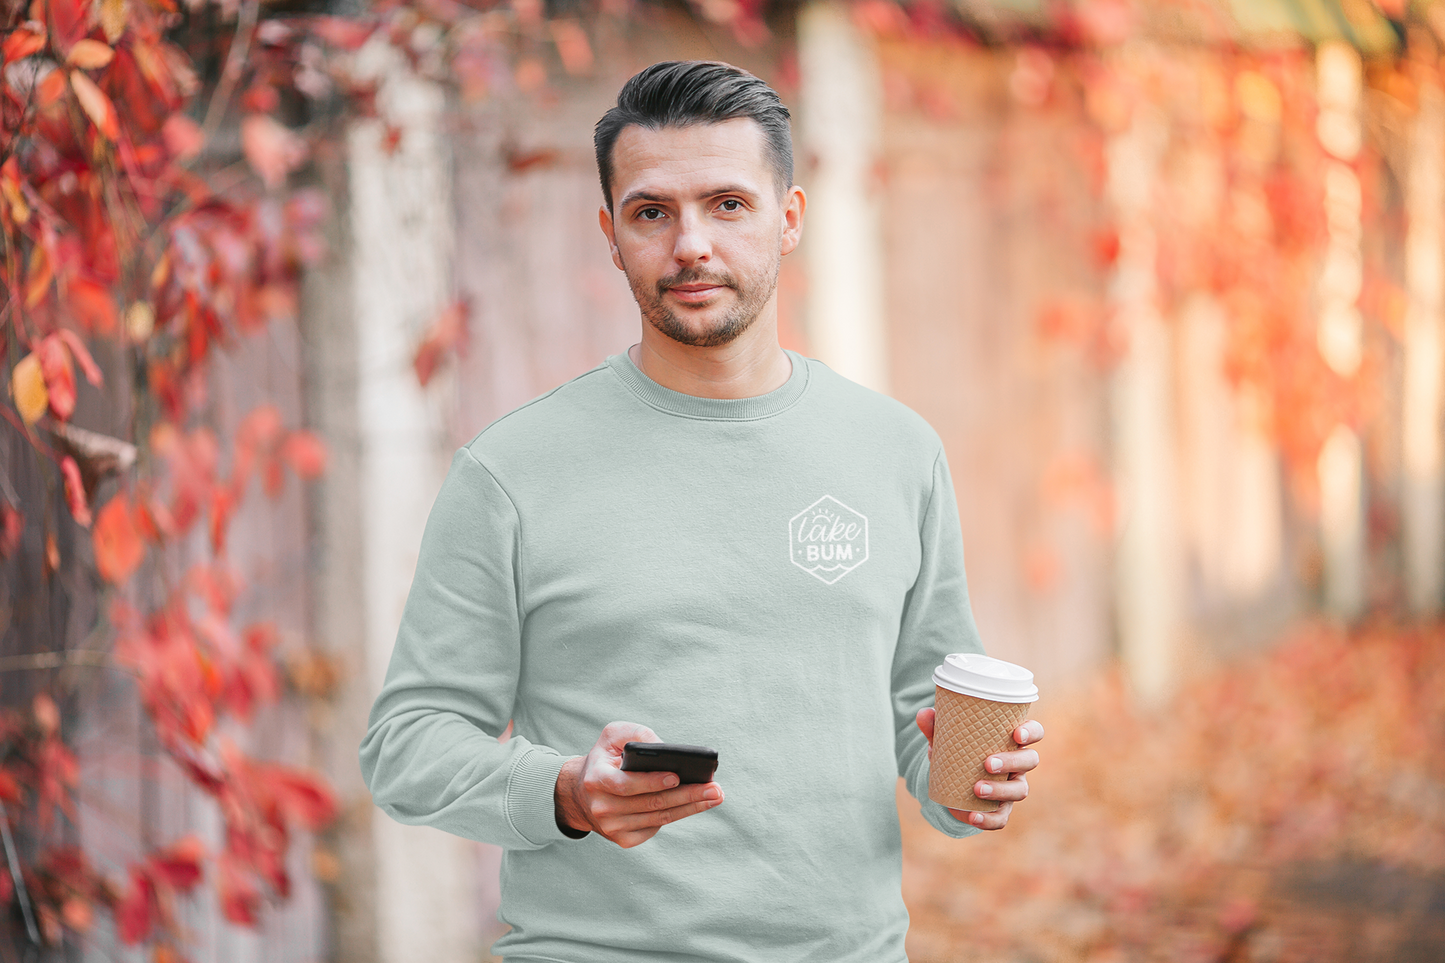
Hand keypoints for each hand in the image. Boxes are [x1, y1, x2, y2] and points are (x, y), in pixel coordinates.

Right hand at [555, 721, 723, 847]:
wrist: (580, 792)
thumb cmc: (604, 759)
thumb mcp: (613, 736)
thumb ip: (638, 735)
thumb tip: (666, 749)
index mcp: (597, 780)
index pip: (627, 784)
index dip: (653, 781)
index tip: (678, 776)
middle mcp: (602, 808)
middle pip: (652, 804)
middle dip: (687, 795)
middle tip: (714, 789)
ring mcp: (612, 827)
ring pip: (659, 818)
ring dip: (690, 807)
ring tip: (714, 796)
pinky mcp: (622, 839)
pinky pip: (655, 828)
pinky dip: (677, 815)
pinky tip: (694, 805)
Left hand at [914, 708, 1042, 830]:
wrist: (950, 783)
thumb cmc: (957, 751)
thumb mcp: (945, 738)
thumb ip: (935, 727)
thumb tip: (924, 714)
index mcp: (1011, 740)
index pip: (1034, 732)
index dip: (1031, 732)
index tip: (1017, 733)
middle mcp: (1018, 764)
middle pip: (1029, 761)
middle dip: (1012, 762)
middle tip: (987, 763)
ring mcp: (1012, 787)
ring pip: (1020, 790)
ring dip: (1000, 790)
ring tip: (977, 789)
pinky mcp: (1001, 810)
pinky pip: (1002, 818)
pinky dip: (989, 819)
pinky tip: (973, 816)